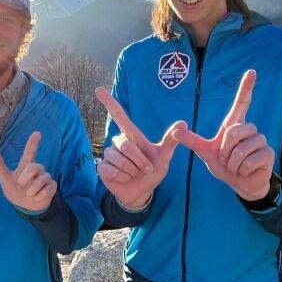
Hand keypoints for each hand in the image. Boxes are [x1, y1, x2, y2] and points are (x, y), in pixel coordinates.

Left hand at [0, 131, 56, 213]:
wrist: (25, 206)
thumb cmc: (15, 189)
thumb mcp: (5, 179)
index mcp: (26, 165)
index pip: (30, 152)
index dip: (33, 143)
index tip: (37, 133)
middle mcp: (37, 169)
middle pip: (34, 167)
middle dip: (26, 176)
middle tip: (20, 183)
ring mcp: (45, 177)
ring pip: (41, 180)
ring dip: (32, 190)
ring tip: (29, 194)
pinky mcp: (52, 186)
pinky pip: (48, 189)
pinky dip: (40, 195)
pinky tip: (37, 197)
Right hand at [95, 87, 185, 209]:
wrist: (142, 191)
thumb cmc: (152, 171)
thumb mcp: (164, 157)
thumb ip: (171, 141)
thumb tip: (183, 123)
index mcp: (132, 136)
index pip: (119, 116)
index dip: (109, 103)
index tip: (98, 90)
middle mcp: (119, 142)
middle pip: (126, 146)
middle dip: (140, 161)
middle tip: (146, 169)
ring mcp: (109, 155)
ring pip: (120, 161)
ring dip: (132, 171)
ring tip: (134, 174)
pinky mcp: (102, 168)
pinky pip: (112, 171)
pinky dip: (122, 178)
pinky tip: (124, 179)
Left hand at [173, 70, 274, 201]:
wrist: (241, 184)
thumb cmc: (225, 166)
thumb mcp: (206, 153)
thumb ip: (193, 141)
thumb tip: (175, 131)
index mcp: (235, 126)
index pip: (241, 103)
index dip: (246, 87)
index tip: (251, 71)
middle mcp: (250, 129)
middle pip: (233, 132)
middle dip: (225, 152)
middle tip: (227, 160)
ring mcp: (261, 141)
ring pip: (240, 150)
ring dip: (233, 164)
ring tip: (236, 166)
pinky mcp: (268, 153)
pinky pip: (249, 161)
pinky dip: (242, 170)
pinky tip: (246, 171)